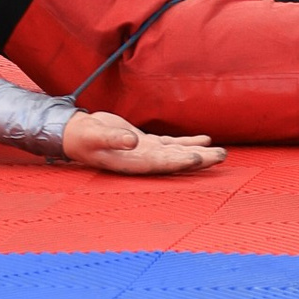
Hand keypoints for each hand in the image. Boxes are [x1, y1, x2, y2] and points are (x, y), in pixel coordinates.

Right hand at [61, 106, 225, 174]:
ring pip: (178, 153)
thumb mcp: (94, 135)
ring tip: (222, 152)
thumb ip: (112, 138)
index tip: (198, 158)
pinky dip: (188, 143)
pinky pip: (172, 144)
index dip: (180, 162)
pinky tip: (204, 140)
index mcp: (132, 162)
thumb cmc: (83, 137)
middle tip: (222, 156)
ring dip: (200, 153)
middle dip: (200, 160)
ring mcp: (147, 153)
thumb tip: (132, 140)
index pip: (161, 163)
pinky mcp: (147, 143)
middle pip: (176, 161)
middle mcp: (144, 161)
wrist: (76, 135)